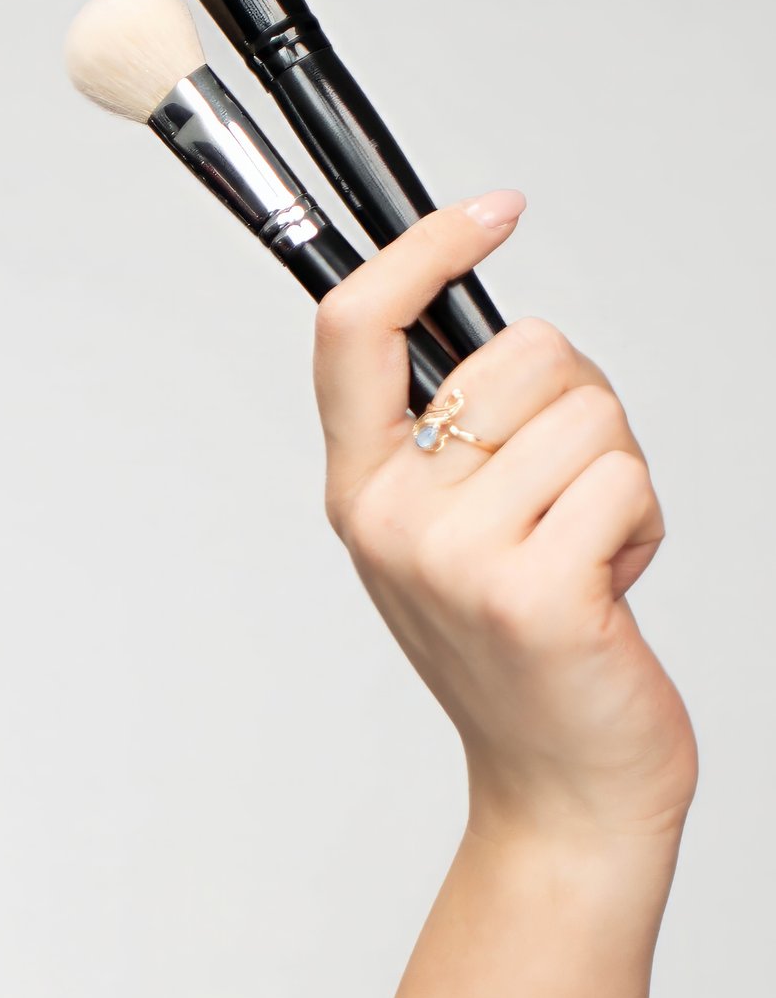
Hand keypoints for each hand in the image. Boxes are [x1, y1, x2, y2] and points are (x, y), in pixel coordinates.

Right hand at [313, 196, 696, 851]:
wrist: (560, 785)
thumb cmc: (524, 650)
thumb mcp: (454, 533)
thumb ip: (453, 438)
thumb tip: (499, 332)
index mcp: (360, 490)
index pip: (354, 330)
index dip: (422, 249)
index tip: (493, 212)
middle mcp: (391, 518)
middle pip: (520, 354)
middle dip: (579, 405)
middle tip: (566, 500)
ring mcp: (456, 558)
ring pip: (589, 414)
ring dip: (619, 475)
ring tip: (588, 552)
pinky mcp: (533, 593)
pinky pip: (625, 479)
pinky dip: (643, 525)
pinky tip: (612, 586)